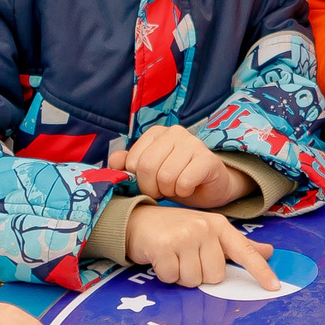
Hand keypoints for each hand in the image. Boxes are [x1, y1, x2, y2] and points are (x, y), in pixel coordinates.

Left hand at [111, 124, 241, 209]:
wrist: (210, 187)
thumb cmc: (177, 179)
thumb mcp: (149, 173)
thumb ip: (129, 165)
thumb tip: (113, 161)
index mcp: (156, 133)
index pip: (132, 161)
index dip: (138, 180)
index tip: (150, 184)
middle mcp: (175, 132)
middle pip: (147, 167)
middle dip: (152, 187)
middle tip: (163, 190)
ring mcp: (193, 143)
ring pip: (165, 176)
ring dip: (170, 190)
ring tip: (178, 187)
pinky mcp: (208, 159)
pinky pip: (184, 182)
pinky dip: (184, 192)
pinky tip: (190, 187)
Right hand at [125, 203, 280, 289]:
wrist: (137, 220)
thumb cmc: (176, 229)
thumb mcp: (209, 232)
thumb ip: (237, 245)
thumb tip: (269, 251)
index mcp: (220, 226)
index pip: (245, 251)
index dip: (260, 271)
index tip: (274, 287)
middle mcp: (205, 228)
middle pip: (215, 276)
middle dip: (199, 275)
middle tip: (186, 259)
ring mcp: (185, 235)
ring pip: (193, 280)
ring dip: (181, 276)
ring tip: (173, 258)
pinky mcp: (164, 245)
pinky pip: (172, 277)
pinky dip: (165, 274)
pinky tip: (161, 259)